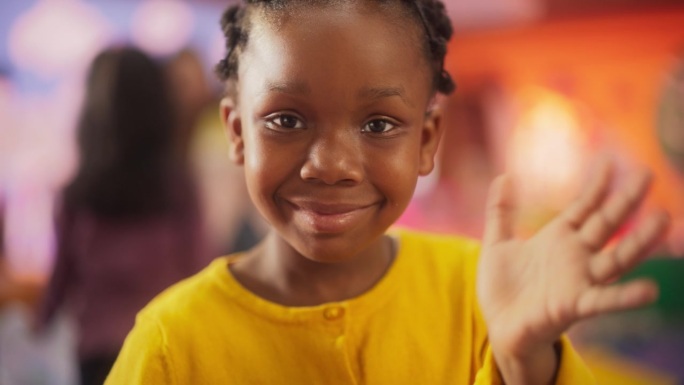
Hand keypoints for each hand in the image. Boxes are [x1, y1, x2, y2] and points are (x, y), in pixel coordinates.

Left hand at [477, 162, 668, 360]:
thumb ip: (500, 212)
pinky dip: (625, 296)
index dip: (596, 185)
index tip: (610, 161)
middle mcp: (575, 256)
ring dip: (639, 242)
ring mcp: (578, 280)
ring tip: (663, 220)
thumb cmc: (501, 288)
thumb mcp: (497, 244)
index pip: (583, 207)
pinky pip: (604, 300)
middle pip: (605, 224)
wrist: (498, 326)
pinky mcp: (574, 306)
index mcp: (558, 239)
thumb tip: (503, 176)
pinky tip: (649, 290)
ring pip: (615, 258)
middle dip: (625, 200)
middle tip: (646, 174)